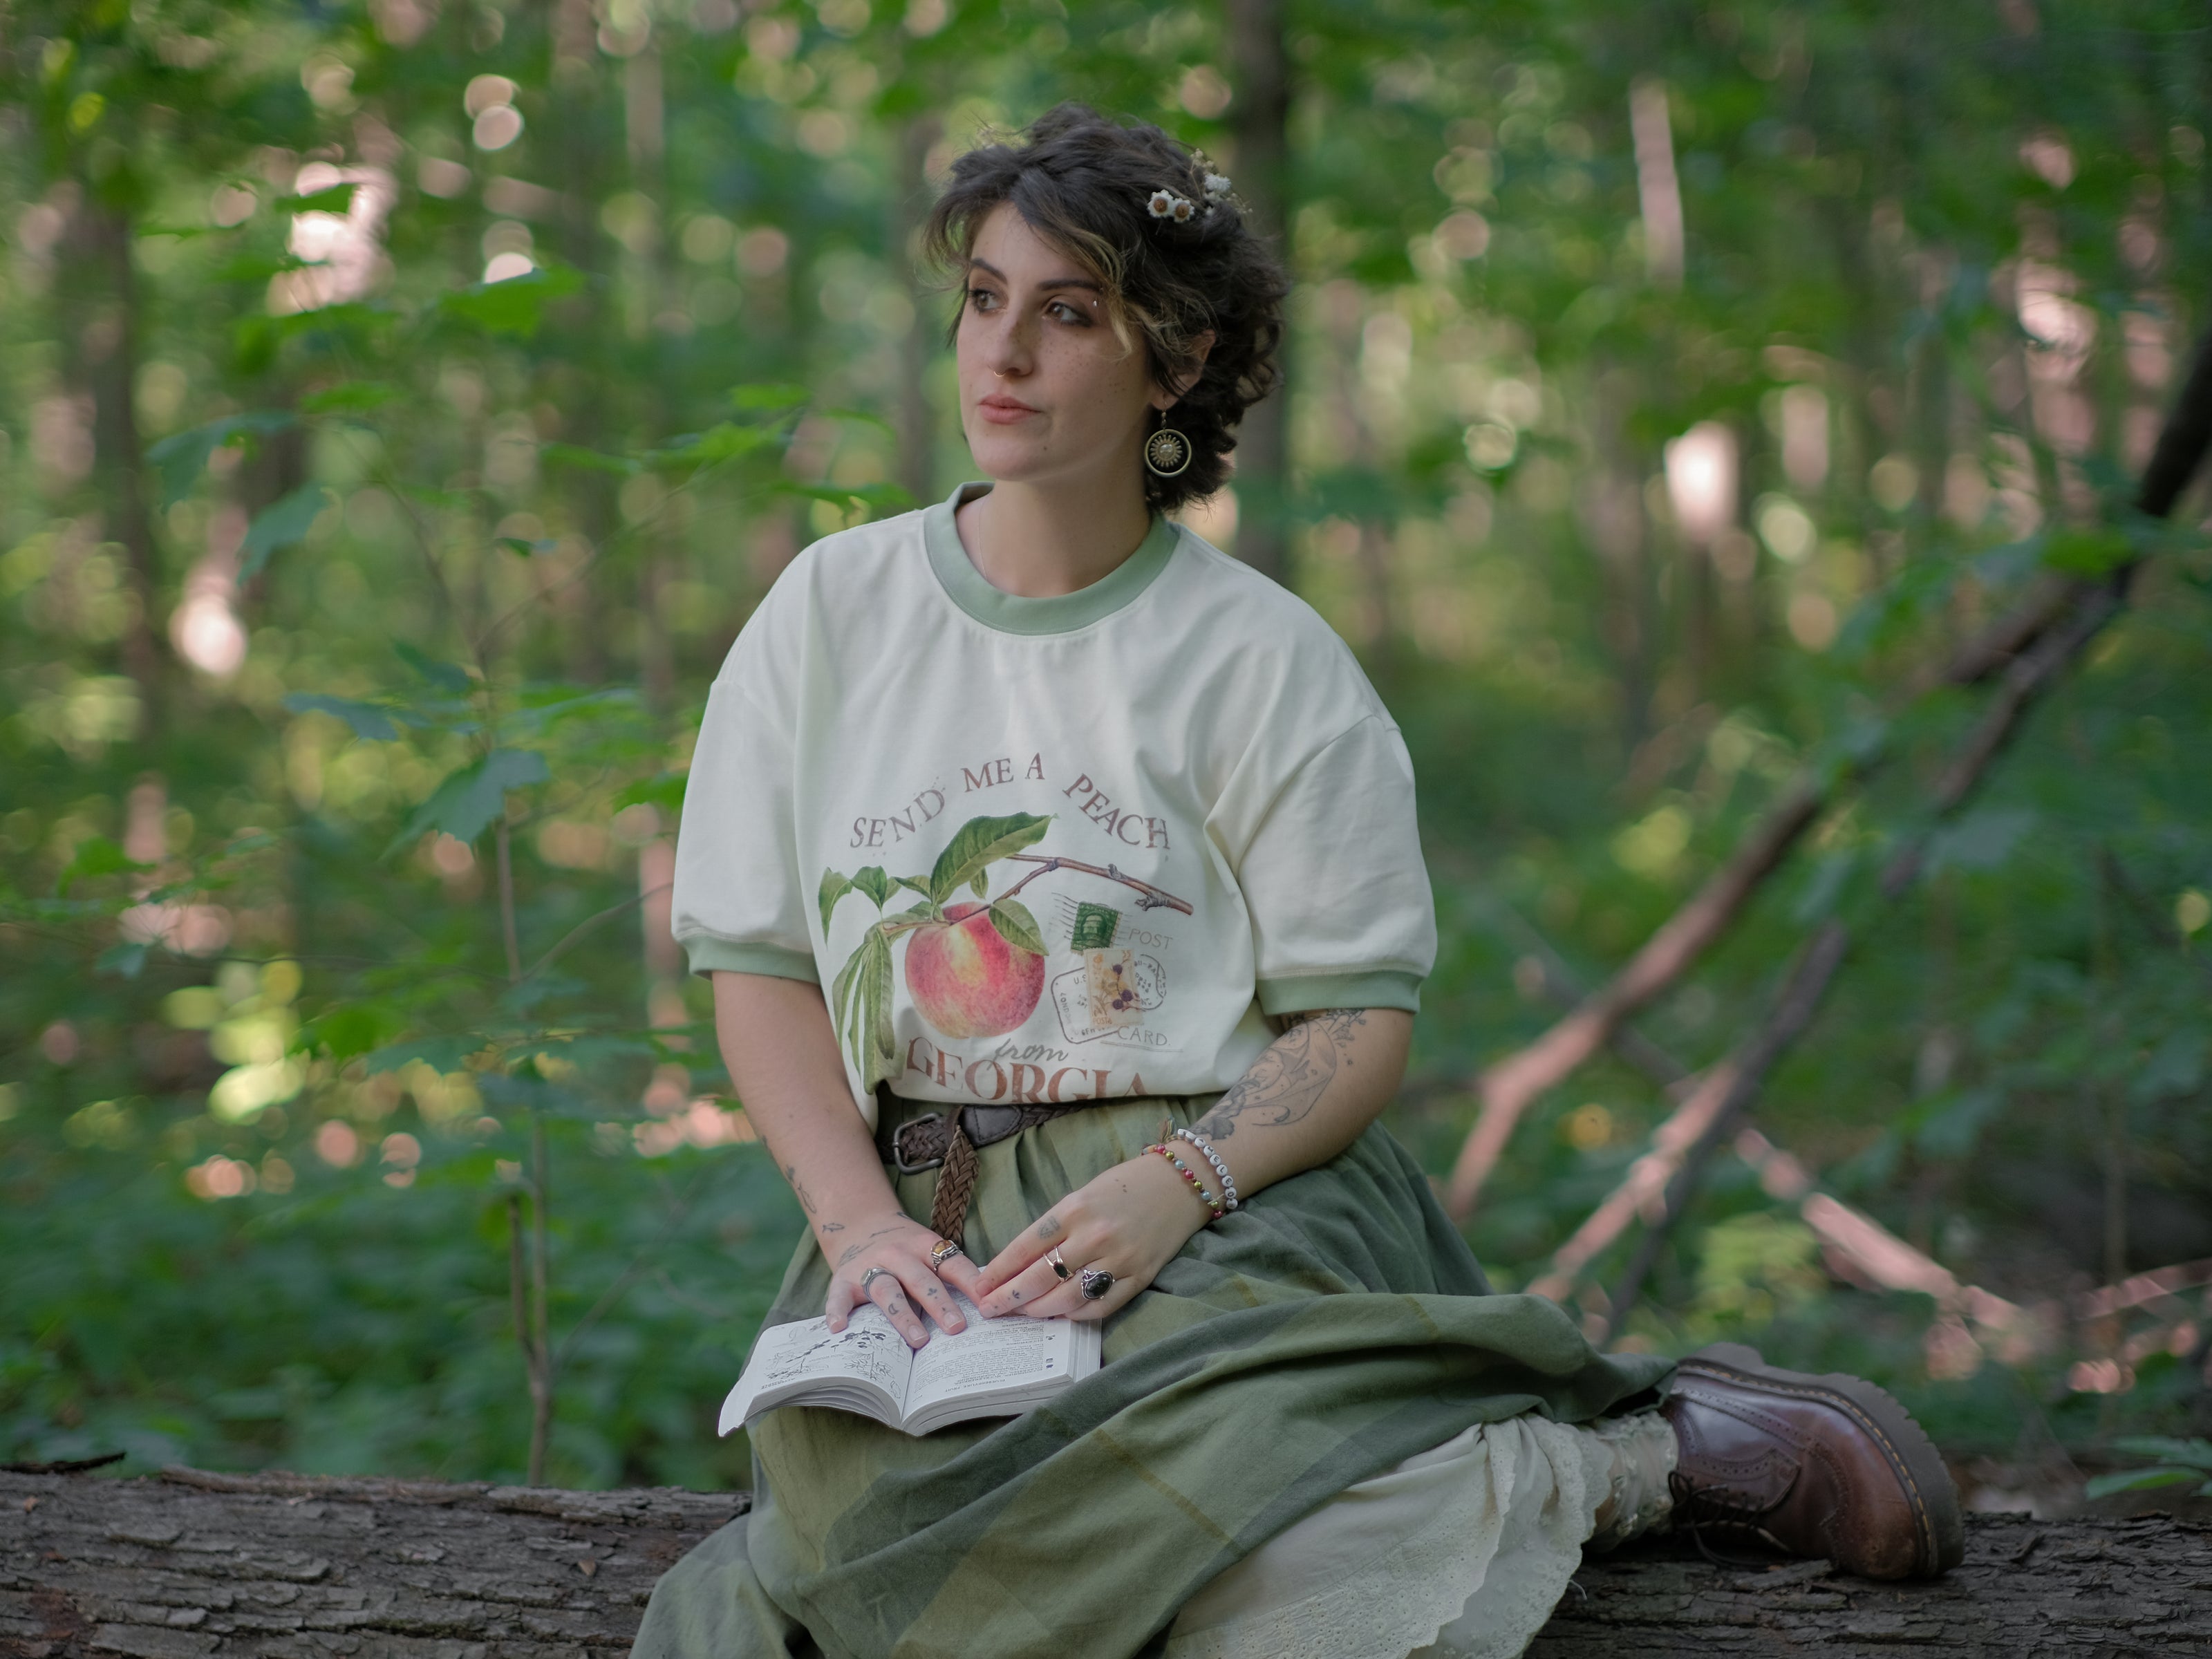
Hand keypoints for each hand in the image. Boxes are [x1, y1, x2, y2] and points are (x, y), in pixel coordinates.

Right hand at [823, 1213, 988, 1348]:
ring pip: (887, 1291)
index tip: (988, 1305)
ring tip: (918, 1340)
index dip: (971, 1284)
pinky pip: (838, 1297)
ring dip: (903, 1316)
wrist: (860, 1223)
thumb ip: (953, 1273)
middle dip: (940, 1304)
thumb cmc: (907, 1249)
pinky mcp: (843, 1280)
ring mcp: (869, 1267)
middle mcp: (897, 1255)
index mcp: (925, 1246)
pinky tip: (840, 1330)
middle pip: (921, 1280)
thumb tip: (992, 1305)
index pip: (952, 1264)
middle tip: (956, 1328)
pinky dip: (837, 1313)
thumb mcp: (931, 1249)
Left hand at [972, 1149, 1212, 1320]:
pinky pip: (1101, 1306)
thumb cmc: (1124, 1186)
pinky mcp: (1140, 1277)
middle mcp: (1095, 1235)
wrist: (1180, 1184)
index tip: (979, 1286)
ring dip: (1038, 1310)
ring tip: (1021, 1314)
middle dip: (1009, 1297)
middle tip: (989, 1310)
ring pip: (1067, 1297)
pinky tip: (1060, 1314)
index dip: (998, 1270)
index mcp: (1075, 1209)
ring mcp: (1119, 1259)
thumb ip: (1054, 1227)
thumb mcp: (1082, 1195)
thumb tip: (1018, 1263)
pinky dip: (1076, 1315)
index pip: (1025, 1246)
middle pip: (1040, 1276)